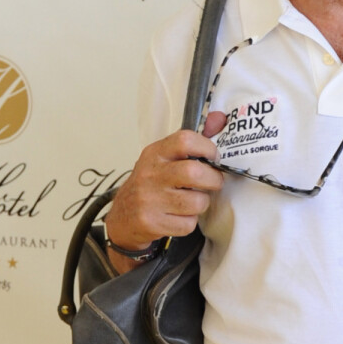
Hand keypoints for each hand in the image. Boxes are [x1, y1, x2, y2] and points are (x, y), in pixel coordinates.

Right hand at [103, 112, 227, 268]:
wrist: (122, 217)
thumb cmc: (150, 185)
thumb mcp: (163, 159)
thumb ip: (192, 143)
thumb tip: (220, 119)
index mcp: (155, 153)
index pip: (185, 140)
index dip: (207, 148)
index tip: (213, 158)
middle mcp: (150, 174)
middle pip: (195, 173)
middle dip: (213, 180)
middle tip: (213, 183)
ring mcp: (149, 199)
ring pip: (196, 202)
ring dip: (201, 204)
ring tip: (192, 201)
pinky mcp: (151, 222)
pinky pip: (188, 224)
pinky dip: (189, 222)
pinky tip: (178, 217)